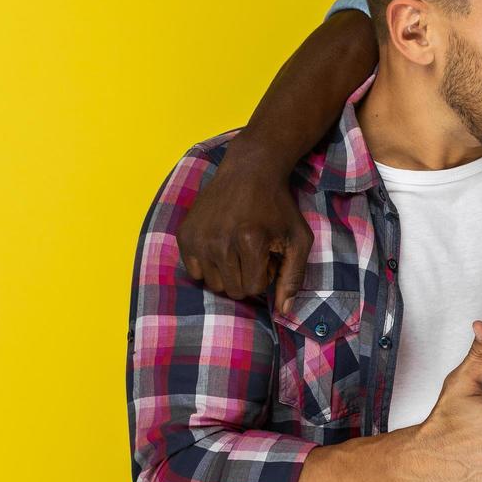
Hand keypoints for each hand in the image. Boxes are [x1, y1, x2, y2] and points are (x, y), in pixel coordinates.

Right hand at [177, 145, 310, 313]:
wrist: (250, 170)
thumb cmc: (278, 207)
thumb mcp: (297, 239)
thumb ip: (294, 277)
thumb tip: (285, 311)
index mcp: (250, 241)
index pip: (253, 289)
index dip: (265, 275)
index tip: (268, 256)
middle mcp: (219, 241)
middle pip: (231, 290)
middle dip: (246, 277)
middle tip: (253, 253)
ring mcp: (198, 238)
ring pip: (212, 284)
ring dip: (227, 273)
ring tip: (237, 249)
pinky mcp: (184, 235)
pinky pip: (194, 271)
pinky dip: (208, 265)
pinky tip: (220, 245)